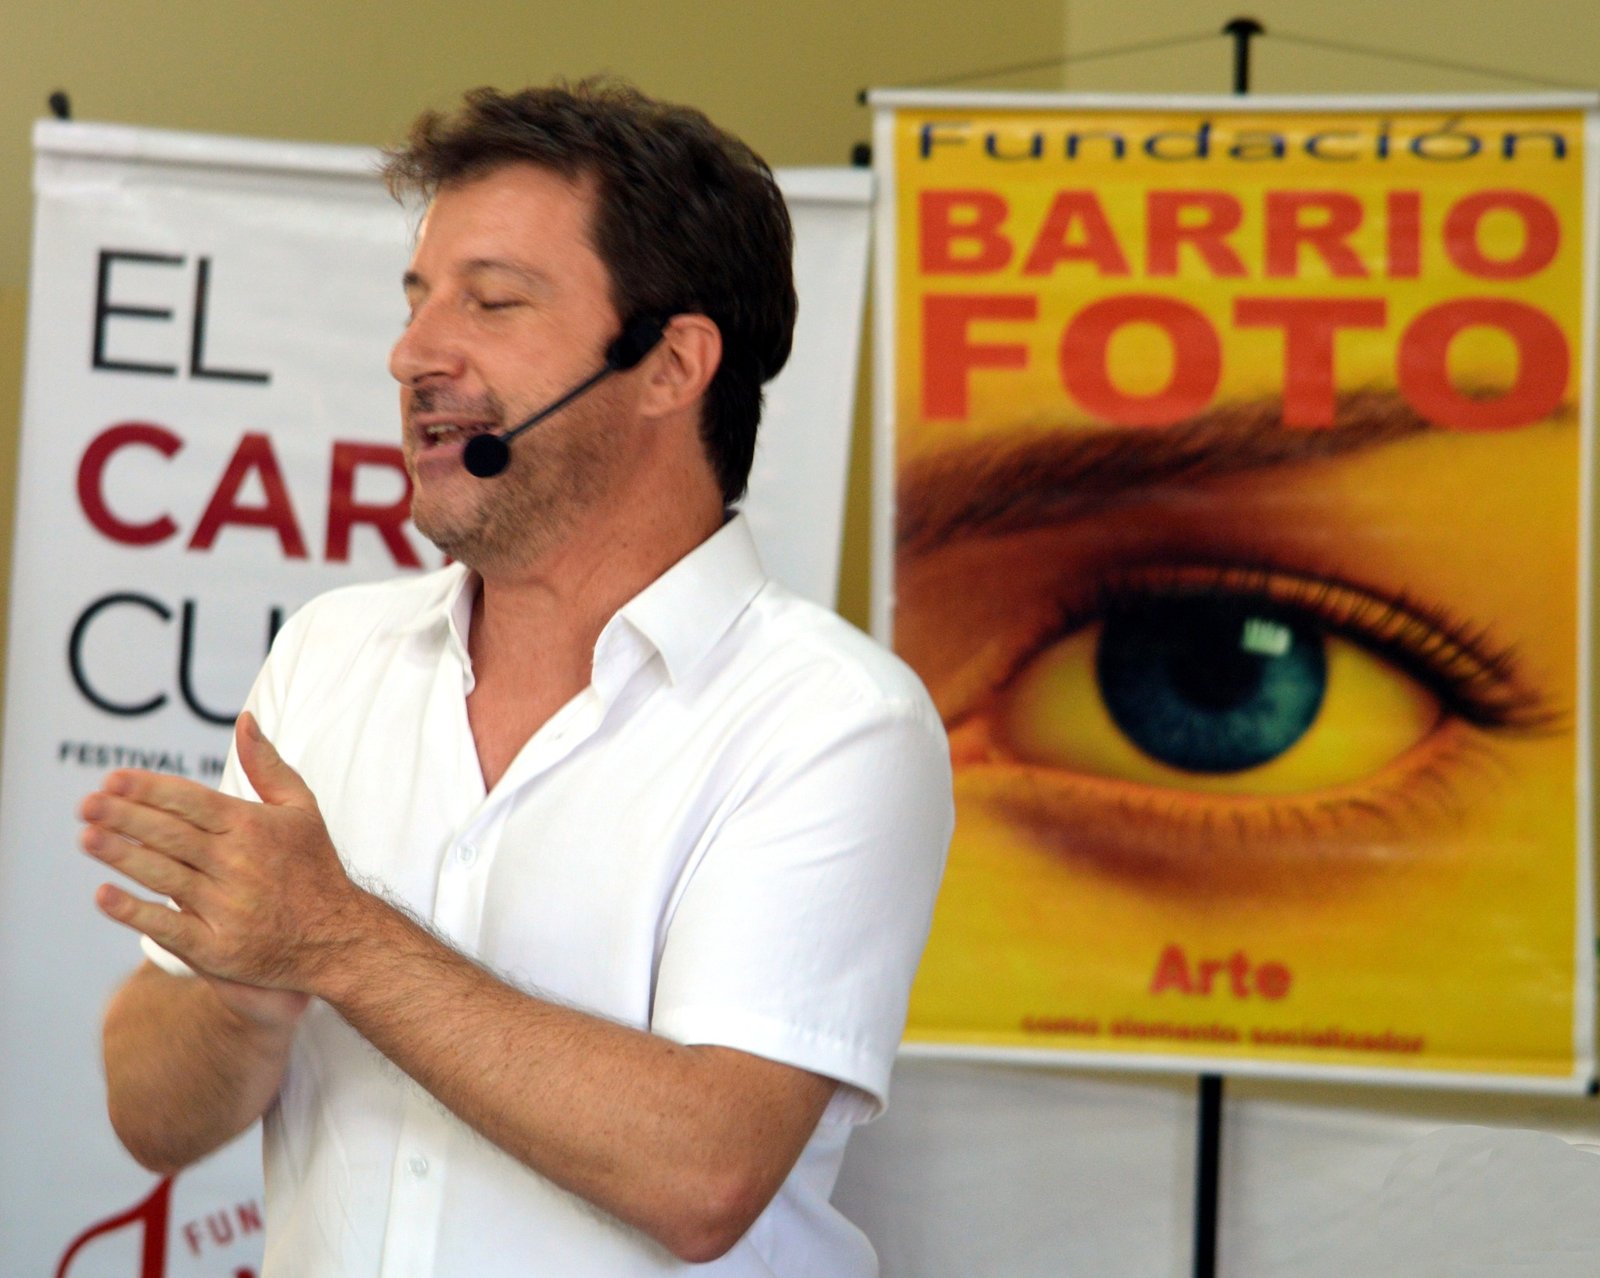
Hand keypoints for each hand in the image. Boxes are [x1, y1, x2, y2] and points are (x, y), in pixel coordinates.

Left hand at [80, 712, 367, 994]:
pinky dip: (134, 911)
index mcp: (253, 827)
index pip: (192, 800)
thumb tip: (245, 720)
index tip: (113, 779)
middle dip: (125, 817)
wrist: (338, 938)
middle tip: (86, 803)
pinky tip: (104, 894)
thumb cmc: (314, 868)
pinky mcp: (218, 947)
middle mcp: (238, 864)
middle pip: (170, 835)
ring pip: (163, 876)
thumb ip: (268, 765)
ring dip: (121, 857)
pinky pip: (167, 927)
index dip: (150, 788)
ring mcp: (227, 907)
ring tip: (87, 838)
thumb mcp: (302, 809)